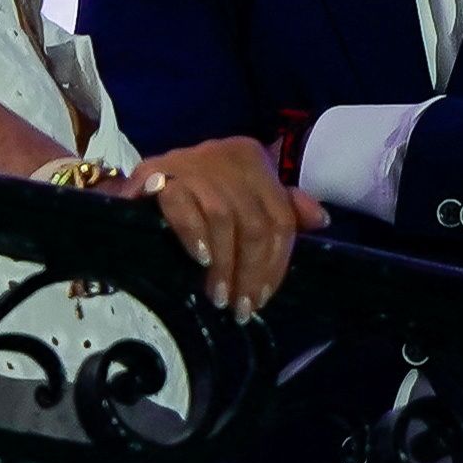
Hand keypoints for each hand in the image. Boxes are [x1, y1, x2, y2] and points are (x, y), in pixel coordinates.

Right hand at [125, 138, 328, 319]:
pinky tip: (199, 260)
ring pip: (223, 217)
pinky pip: (180, 204)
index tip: (262, 297)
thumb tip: (321, 220)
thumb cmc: (197, 195)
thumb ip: (282, 207)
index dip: (275, 263)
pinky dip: (194, 234)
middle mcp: (226, 155)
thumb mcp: (242, 197)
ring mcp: (191, 162)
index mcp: (252, 160)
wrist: (141, 181)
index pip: (280, 217)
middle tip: (240, 306)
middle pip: (254, 222)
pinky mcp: (157, 173)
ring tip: (219, 296)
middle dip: (251, 271)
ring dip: (224, 264)